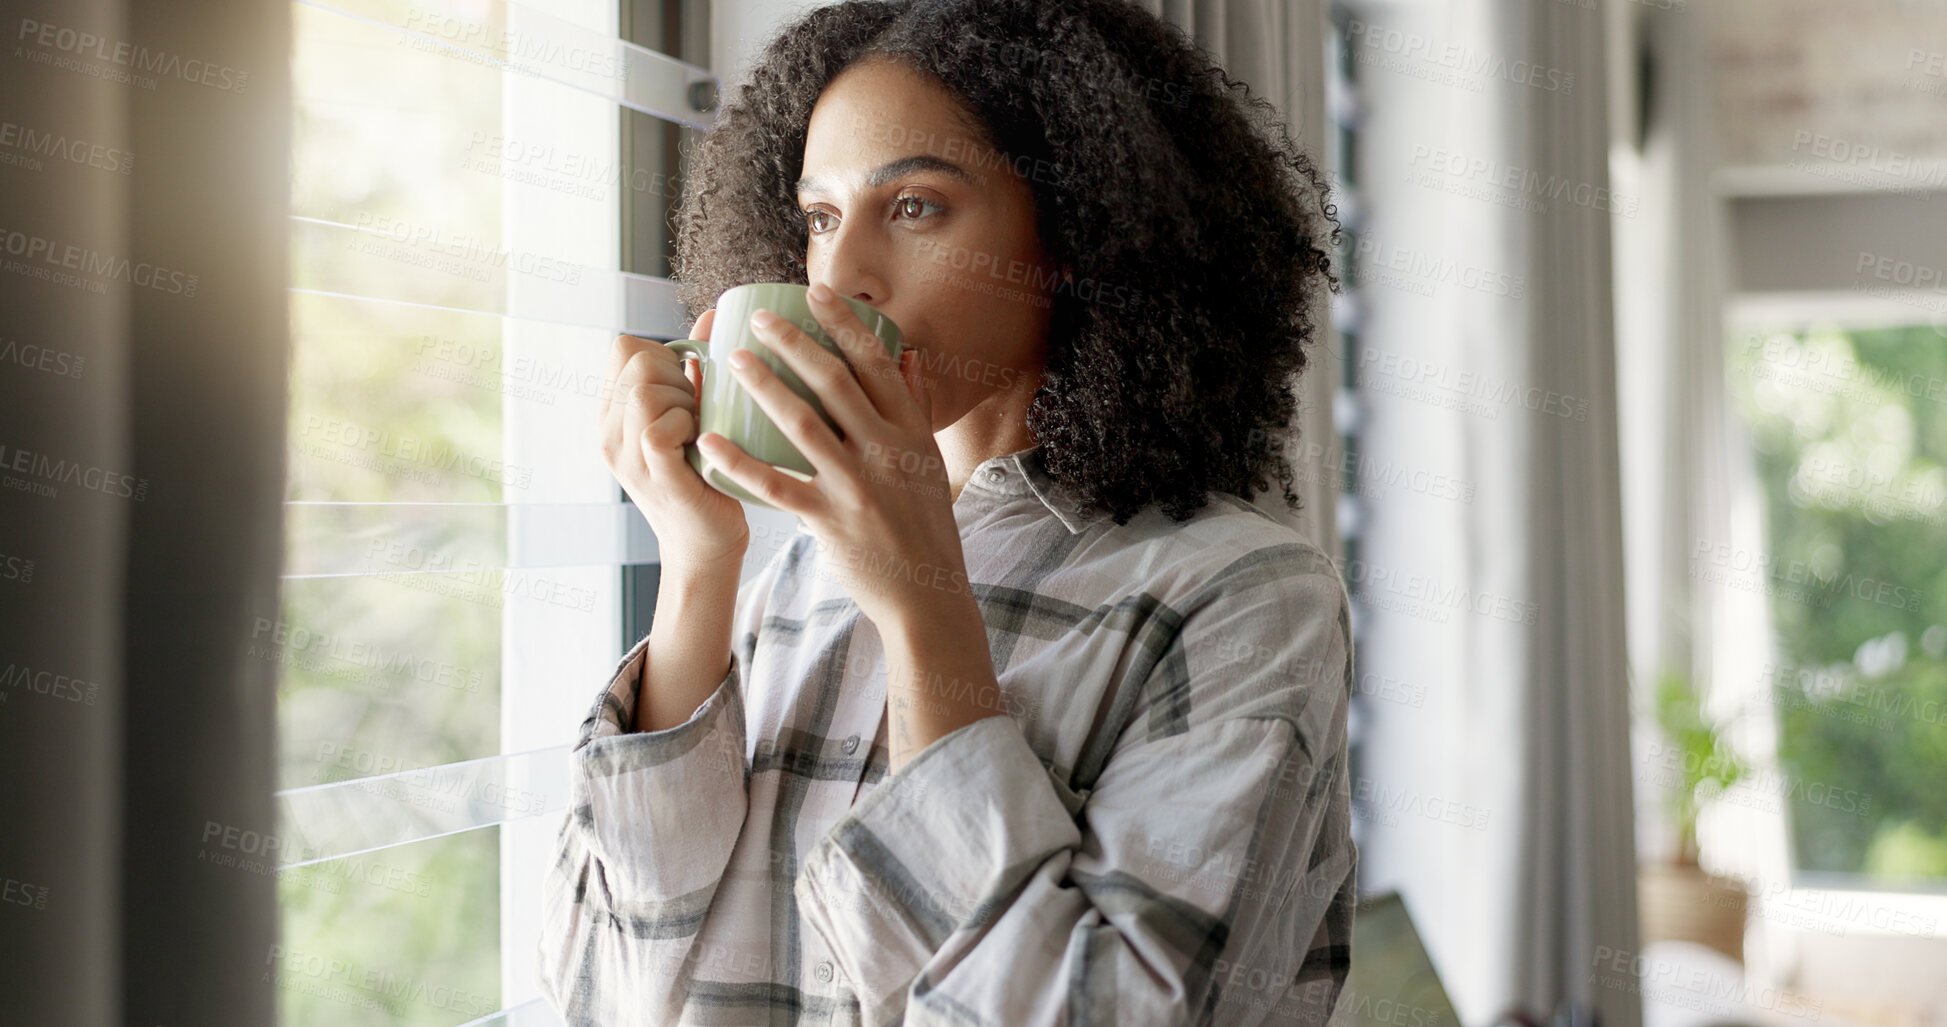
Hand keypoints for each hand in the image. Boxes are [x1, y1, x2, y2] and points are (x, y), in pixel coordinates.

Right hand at [597, 309, 749, 570]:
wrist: (709, 544)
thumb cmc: (708, 475)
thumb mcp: (697, 413)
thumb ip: (697, 368)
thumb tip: (714, 314)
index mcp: (615, 411)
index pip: (624, 347)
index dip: (664, 352)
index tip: (688, 384)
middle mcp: (609, 432)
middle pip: (635, 360)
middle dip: (678, 374)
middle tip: (697, 410)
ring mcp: (626, 457)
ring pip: (644, 391)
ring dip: (685, 400)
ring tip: (699, 428)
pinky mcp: (653, 476)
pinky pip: (657, 428)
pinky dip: (686, 426)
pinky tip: (701, 443)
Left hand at [696, 284, 968, 636]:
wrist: (928, 595)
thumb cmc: (925, 526)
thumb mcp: (930, 461)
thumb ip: (916, 408)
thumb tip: (908, 356)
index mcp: (910, 432)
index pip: (878, 364)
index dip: (845, 324)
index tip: (817, 291)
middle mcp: (885, 451)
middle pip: (835, 383)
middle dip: (794, 343)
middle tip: (759, 319)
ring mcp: (857, 486)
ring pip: (802, 424)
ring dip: (764, 387)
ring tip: (733, 362)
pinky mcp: (829, 521)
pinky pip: (777, 485)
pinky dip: (741, 463)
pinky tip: (712, 442)